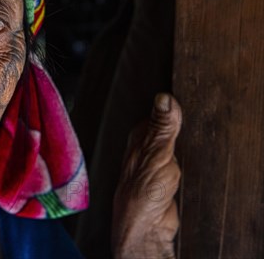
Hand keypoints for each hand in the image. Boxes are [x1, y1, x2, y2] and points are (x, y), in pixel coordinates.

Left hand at [111, 93, 181, 258]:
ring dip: (182, 151)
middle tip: (182, 142)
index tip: (185, 109)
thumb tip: (163, 98)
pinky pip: (180, 163)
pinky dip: (184, 164)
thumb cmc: (143, 191)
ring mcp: (155, 162)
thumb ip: (162, 128)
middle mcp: (144, 147)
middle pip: (168, 129)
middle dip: (179, 133)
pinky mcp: (165, 176)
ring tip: (180, 158)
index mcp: (139, 136)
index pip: (159, 112)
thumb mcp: (157, 154)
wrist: (147, 226)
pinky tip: (184, 168)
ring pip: (175, 147)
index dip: (174, 110)